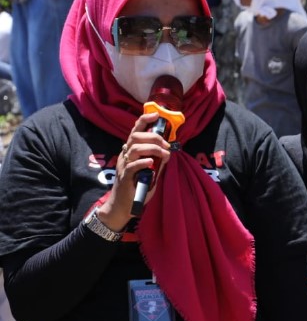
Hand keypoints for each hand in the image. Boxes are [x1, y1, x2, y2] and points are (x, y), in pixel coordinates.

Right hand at [99, 112, 172, 226]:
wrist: (124, 205)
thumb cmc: (137, 187)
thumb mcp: (150, 172)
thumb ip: (157, 162)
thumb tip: (168, 152)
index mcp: (131, 151)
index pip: (135, 131)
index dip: (144, 121)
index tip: (155, 115)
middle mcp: (126, 155)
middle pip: (136, 137)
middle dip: (154, 137)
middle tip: (167, 146)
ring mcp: (124, 165)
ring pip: (135, 148)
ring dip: (153, 149)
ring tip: (164, 155)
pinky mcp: (125, 177)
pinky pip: (132, 165)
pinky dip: (143, 162)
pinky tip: (151, 163)